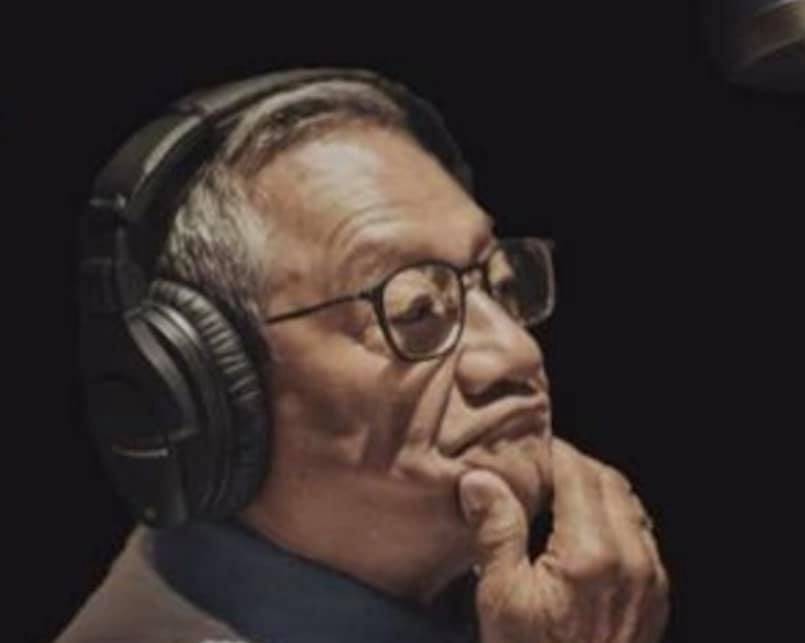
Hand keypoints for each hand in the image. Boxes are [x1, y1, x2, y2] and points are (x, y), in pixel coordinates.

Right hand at [458, 438, 669, 642]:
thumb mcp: (501, 597)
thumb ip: (497, 530)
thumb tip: (480, 479)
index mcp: (591, 553)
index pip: (579, 474)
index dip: (555, 453)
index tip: (531, 449)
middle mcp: (631, 558)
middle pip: (609, 481)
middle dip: (576, 465)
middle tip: (543, 465)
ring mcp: (649, 578)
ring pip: (629, 504)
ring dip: (598, 487)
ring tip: (562, 490)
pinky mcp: (655, 595)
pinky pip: (641, 534)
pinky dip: (615, 515)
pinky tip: (585, 527)